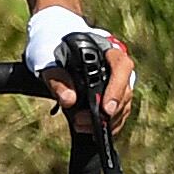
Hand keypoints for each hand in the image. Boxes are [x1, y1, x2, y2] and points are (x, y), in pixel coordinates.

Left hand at [23, 6, 136, 125]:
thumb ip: (57, 78)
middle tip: (82, 122)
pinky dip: (105, 124)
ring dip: (104, 121)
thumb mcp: (48, 60)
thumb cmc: (52, 47)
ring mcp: (118, 82)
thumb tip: (68, 100)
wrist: (52, 44)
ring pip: (123, 106)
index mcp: (107, 50)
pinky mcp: (112, 95)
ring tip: (79, 125)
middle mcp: (117, 67)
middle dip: (107, 113)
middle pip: (125, 92)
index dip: (116, 89)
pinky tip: (88, 129)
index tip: (105, 109)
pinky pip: (117, 113)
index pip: (121, 68)